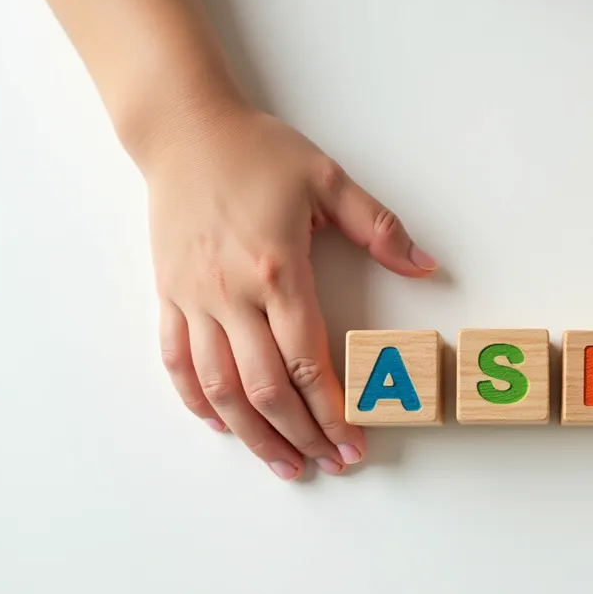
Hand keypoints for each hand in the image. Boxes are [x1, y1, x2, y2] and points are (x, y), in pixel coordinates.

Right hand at [144, 103, 436, 479]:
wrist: (184, 130)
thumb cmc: (257, 152)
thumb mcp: (328, 179)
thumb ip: (378, 227)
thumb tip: (424, 265)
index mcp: (277, 269)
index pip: (306, 361)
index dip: (332, 411)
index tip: (353, 441)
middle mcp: (232, 293)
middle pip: (265, 388)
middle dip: (301, 435)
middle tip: (328, 463)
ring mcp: (195, 298)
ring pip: (218, 387)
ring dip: (251, 434)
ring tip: (282, 463)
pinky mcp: (168, 295)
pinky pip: (177, 361)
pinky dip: (197, 400)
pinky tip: (221, 423)